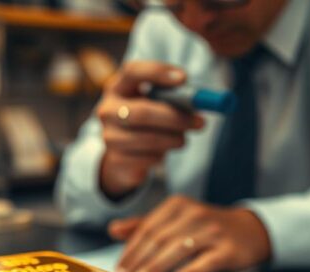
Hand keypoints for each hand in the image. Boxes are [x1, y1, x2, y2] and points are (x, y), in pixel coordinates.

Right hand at [96, 61, 204, 197]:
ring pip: (149, 139)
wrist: (122, 155)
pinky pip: (148, 159)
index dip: (157, 72)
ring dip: (174, 139)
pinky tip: (162, 151)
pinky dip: (162, 155)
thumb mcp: (155, 103)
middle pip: (143, 112)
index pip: (132, 71)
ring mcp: (109, 136)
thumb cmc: (146, 120)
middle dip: (176, 118)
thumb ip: (174, 97)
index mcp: (118, 87)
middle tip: (200, 122)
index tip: (184, 78)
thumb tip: (202, 100)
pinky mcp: (116, 160)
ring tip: (182, 139)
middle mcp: (108, 110)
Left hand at [108, 195, 271, 271]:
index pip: (148, 228)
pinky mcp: (228, 249)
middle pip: (160, 238)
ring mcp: (212, 231)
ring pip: (179, 249)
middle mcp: (194, 215)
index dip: (131, 248)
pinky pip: (207, 260)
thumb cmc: (207, 228)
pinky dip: (191, 270)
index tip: (118, 267)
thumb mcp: (176, 220)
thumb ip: (145, 224)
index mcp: (177, 206)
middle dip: (139, 259)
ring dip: (158, 265)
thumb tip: (113, 230)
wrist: (250, 231)